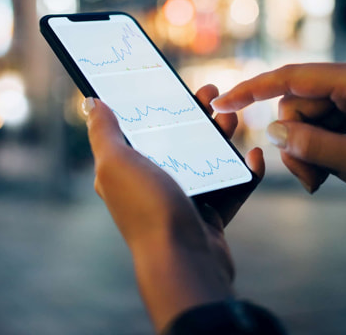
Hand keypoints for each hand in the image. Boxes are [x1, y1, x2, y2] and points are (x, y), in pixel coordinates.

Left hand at [83, 85, 264, 329]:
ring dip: (221, 136)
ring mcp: (182, 201)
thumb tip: (91, 102)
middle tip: (213, 92)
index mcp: (124, 171)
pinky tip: (254, 155)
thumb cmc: (147, 210)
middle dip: (195, 114)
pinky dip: (244, 171)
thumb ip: (103, 132)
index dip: (156, 103)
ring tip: (234, 118)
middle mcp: (151, 185)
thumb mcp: (116, 164)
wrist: (184, 262)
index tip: (175, 82)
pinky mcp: (209, 217)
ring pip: (206, 159)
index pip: (139, 128)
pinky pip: (231, 187)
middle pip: (176, 139)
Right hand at [212, 58, 345, 205]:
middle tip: (314, 181)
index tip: (221, 102)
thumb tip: (273, 132)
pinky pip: (327, 126)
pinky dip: (328, 151)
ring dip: (314, 153)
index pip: (290, 78)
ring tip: (337, 180)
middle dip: (298, 145)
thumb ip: (314, 146)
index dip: (251, 90)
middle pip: (297, 107)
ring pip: (310, 121)